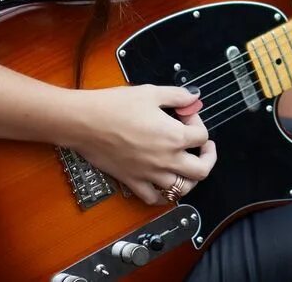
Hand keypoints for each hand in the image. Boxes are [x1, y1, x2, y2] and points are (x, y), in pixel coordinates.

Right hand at [63, 84, 217, 204]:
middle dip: (208, 157)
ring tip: (186, 166)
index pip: (202, 136)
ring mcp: (150, 174)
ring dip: (189, 178)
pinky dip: (163, 195)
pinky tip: (164, 184)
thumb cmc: (114, 105)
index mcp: (174, 137)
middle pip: (201, 170)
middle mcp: (166, 160)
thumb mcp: (151, 92)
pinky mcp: (133, 182)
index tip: (186, 115)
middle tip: (203, 147)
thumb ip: (177, 96)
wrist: (84, 122)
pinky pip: (154, 198)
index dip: (198, 122)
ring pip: (182, 189)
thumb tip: (192, 98)